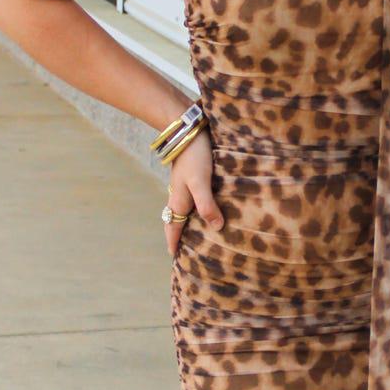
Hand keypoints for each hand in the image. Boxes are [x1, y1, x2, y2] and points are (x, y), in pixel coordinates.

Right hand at [163, 129, 223, 258]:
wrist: (186, 131)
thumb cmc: (195, 158)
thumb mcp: (201, 183)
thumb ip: (207, 205)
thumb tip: (216, 228)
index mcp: (178, 202)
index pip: (173, 229)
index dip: (174, 244)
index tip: (174, 257)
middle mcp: (178, 197)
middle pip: (174, 221)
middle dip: (177, 236)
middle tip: (182, 250)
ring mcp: (182, 187)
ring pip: (180, 211)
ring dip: (184, 223)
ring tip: (192, 234)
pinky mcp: (189, 178)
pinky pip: (188, 200)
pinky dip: (191, 210)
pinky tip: (201, 208)